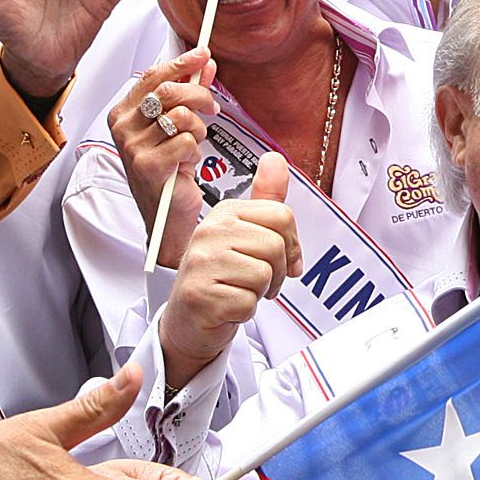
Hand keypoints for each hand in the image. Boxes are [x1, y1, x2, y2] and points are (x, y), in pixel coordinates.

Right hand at [109, 52, 215, 266]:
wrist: (167, 218)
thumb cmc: (168, 173)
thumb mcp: (177, 128)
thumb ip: (189, 93)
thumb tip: (204, 65)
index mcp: (123, 114)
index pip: (151, 75)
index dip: (181, 62)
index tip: (202, 55)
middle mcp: (123, 128)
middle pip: (168, 90)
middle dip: (199, 95)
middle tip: (211, 106)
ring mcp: (133, 147)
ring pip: (181, 115)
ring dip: (198, 129)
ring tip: (193, 143)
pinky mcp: (148, 166)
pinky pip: (187, 141)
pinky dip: (195, 150)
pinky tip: (186, 162)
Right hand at [164, 154, 299, 388]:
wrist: (188, 320)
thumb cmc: (220, 277)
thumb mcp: (244, 235)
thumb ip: (265, 200)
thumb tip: (275, 159)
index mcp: (224, 213)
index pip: (282, 216)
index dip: (292, 244)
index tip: (282, 260)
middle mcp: (209, 231)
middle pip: (276, 246)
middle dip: (278, 272)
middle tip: (260, 282)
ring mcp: (201, 262)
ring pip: (264, 274)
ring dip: (261, 292)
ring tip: (241, 291)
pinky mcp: (200, 295)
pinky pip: (248, 302)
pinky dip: (245, 311)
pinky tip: (228, 307)